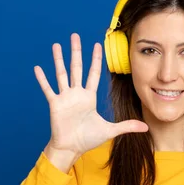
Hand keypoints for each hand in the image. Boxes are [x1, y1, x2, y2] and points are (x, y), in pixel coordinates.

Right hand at [34, 33, 148, 155]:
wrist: (71, 148)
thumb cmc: (87, 139)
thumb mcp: (110, 130)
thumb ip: (127, 126)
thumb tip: (146, 127)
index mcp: (89, 97)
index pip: (94, 73)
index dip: (96, 59)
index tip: (96, 45)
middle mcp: (76, 94)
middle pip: (76, 68)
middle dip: (76, 52)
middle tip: (74, 36)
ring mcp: (65, 97)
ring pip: (61, 74)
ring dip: (58, 60)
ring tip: (56, 45)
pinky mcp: (55, 104)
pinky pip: (48, 89)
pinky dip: (42, 79)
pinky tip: (37, 68)